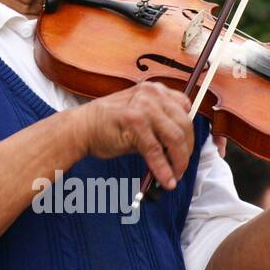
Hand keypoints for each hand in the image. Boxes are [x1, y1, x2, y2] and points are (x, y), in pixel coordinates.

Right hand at [77, 81, 194, 189]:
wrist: (80, 128)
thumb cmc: (108, 125)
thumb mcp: (139, 117)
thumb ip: (160, 126)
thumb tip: (180, 148)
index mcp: (154, 90)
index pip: (185, 109)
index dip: (189, 133)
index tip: (186, 150)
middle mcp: (151, 94)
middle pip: (184, 124)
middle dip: (186, 150)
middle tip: (181, 167)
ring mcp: (143, 106)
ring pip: (174, 138)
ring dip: (178, 161)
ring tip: (174, 176)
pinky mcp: (134, 121)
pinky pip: (156, 150)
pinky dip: (163, 168)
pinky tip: (165, 180)